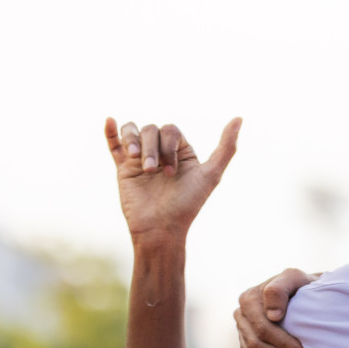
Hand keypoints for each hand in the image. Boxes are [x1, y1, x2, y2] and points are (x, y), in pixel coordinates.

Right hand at [106, 118, 239, 242]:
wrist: (159, 229)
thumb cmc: (187, 204)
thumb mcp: (211, 174)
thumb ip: (227, 147)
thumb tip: (239, 118)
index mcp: (182, 152)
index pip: (171, 130)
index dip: (169, 146)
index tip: (171, 172)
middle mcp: (162, 153)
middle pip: (150, 129)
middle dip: (151, 147)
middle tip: (154, 172)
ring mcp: (141, 159)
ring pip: (133, 132)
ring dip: (132, 140)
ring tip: (135, 158)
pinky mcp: (124, 169)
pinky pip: (114, 145)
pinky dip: (111, 132)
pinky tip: (109, 120)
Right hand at [231, 268, 317, 347]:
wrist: (305, 293)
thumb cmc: (302, 286)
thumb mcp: (295, 278)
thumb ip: (280, 288)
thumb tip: (273, 315)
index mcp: (249, 298)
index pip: (263, 328)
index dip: (283, 342)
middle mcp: (242, 315)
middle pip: (256, 344)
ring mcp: (241, 330)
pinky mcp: (243, 343)